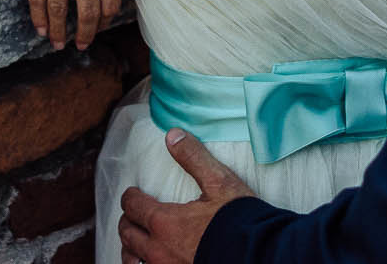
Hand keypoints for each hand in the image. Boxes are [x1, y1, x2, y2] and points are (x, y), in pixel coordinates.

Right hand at [17, 0, 122, 48]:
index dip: (103, 21)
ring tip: (57, 43)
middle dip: (84, 34)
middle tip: (80, 45)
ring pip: (59, 8)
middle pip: (86, 11)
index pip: (110, 2)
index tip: (97, 29)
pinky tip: (41, 27)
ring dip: (58, 31)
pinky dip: (39, 16)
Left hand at [118, 129, 256, 263]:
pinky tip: (152, 260)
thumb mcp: (219, 182)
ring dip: (131, 247)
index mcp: (164, 222)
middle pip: (127, 233)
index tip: (135, 192)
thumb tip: (172, 135)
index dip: (132, 196)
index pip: (133, 206)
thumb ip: (193, 157)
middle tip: (134, 213)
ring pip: (132, 259)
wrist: (259, 255)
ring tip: (136, 241)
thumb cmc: (239, 220)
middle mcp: (158, 249)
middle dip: (128, 219)